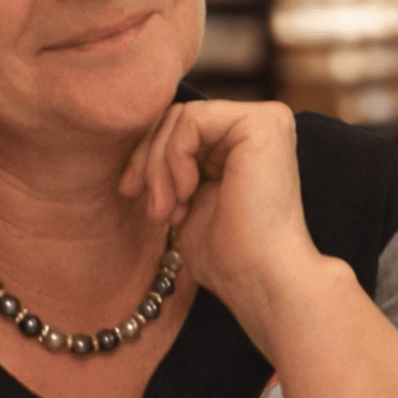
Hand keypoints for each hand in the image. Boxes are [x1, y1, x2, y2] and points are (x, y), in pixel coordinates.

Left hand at [120, 100, 324, 354]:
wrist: (258, 279)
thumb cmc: (226, 254)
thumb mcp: (186, 199)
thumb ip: (173, 166)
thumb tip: (138, 146)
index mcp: (247, 142)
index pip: (181, 127)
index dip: (146, 157)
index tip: (131, 193)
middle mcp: (262, 124)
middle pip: (177, 118)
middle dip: (148, 162)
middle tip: (151, 208)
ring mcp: (267, 119)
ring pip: (179, 118)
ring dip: (158, 167)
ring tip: (167, 209)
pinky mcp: (263, 123)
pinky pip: (191, 119)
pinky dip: (174, 158)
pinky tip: (186, 193)